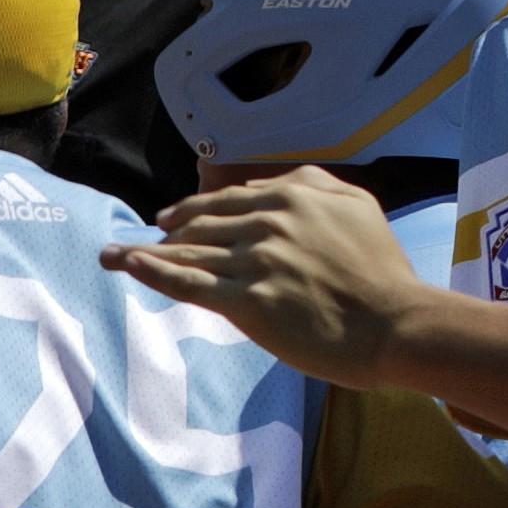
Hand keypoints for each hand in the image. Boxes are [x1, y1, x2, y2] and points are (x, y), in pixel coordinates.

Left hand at [98, 168, 422, 385]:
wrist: (397, 324)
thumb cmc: (384, 274)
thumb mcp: (358, 206)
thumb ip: (314, 184)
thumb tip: (278, 182)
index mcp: (293, 195)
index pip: (231, 199)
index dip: (200, 210)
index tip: (177, 220)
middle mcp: (268, 221)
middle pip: (203, 222)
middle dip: (169, 229)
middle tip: (140, 240)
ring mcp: (255, 261)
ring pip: (189, 250)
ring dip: (146, 250)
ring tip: (110, 255)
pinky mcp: (248, 302)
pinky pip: (187, 282)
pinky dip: (151, 270)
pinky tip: (124, 264)